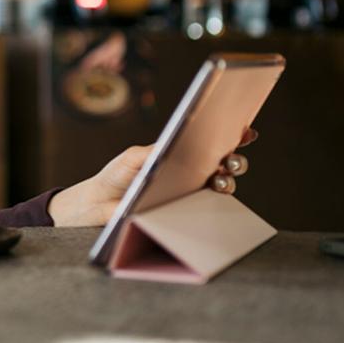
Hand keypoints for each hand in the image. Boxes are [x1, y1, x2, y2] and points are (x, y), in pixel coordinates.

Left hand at [48, 128, 257, 226]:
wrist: (98, 204)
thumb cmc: (116, 175)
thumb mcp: (134, 157)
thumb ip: (156, 151)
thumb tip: (179, 141)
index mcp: (181, 152)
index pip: (211, 141)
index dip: (232, 135)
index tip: (245, 130)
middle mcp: (191, 172)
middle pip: (224, 163)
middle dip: (235, 158)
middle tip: (231, 158)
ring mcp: (190, 193)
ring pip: (222, 185)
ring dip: (228, 180)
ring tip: (221, 177)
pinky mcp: (184, 213)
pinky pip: (206, 209)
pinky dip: (215, 203)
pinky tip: (213, 196)